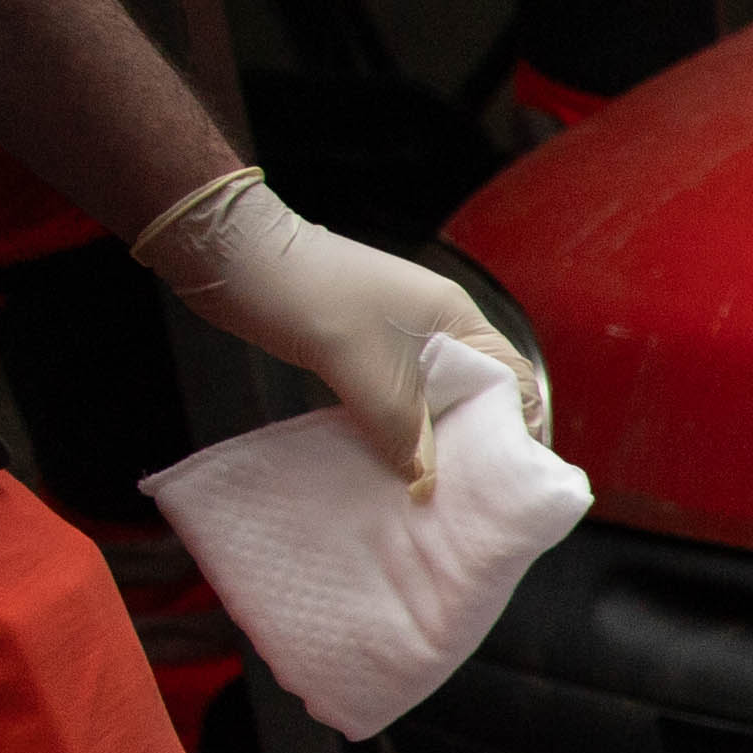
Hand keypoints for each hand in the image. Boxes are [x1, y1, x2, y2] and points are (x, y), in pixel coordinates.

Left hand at [130, 168, 543, 493]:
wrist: (232, 258)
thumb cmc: (306, 297)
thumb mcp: (361, 369)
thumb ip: (400, 428)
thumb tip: (426, 485)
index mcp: (457, 319)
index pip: (514, 379)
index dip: (520, 428)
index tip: (513, 478)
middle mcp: (439, 327)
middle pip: (478, 394)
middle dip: (478, 442)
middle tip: (473, 493)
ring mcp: (401, 337)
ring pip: (435, 400)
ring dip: (433, 440)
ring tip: (434, 486)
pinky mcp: (366, 350)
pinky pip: (399, 399)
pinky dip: (399, 429)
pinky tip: (392, 460)